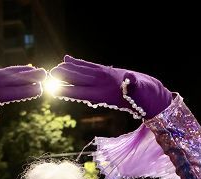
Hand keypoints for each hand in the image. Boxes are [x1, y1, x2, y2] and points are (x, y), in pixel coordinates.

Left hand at [49, 55, 171, 117]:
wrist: (153, 96)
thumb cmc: (148, 96)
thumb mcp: (142, 91)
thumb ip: (133, 87)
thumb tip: (127, 80)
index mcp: (106, 94)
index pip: (83, 93)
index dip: (68, 91)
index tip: (54, 89)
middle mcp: (102, 88)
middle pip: (79, 83)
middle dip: (63, 80)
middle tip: (47, 75)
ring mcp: (104, 82)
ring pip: (82, 75)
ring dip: (68, 71)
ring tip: (55, 66)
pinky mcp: (108, 75)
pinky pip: (90, 68)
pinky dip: (79, 64)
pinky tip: (69, 59)